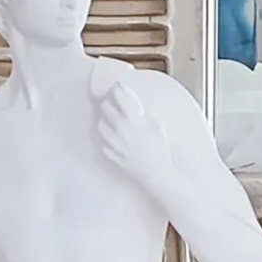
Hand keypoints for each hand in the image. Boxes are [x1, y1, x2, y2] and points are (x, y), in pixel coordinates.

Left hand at [94, 79, 174, 196]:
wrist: (156, 175)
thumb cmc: (161, 151)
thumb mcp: (156, 127)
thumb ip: (143, 115)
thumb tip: (134, 107)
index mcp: (132, 119)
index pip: (119, 96)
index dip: (118, 88)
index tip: (118, 86)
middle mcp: (119, 129)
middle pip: (105, 108)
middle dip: (108, 103)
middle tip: (112, 102)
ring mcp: (114, 143)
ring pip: (100, 125)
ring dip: (104, 120)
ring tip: (110, 120)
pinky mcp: (112, 155)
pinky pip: (103, 143)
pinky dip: (106, 139)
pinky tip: (112, 139)